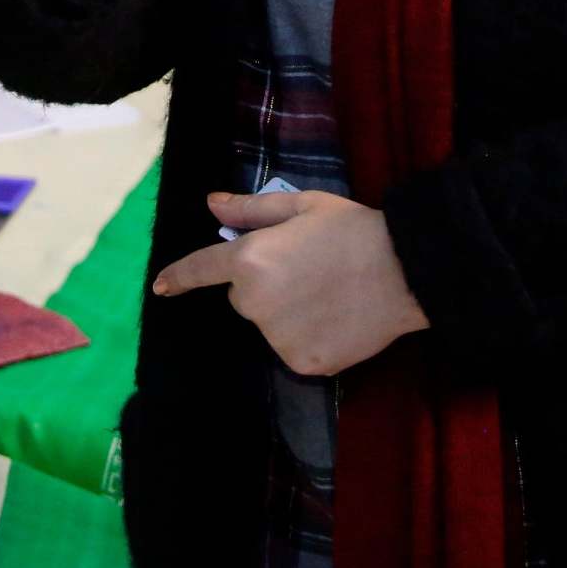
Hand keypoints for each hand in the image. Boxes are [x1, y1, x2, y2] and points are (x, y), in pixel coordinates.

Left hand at [151, 190, 428, 376]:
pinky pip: (291, 348)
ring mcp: (277, 338)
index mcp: (250, 259)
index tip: (160, 287)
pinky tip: (335, 318)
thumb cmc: (351, 229)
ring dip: (284, 312)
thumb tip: (212, 205)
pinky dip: (306, 337)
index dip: (179, 278)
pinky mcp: (302, 362)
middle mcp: (255, 303)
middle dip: (262, 284)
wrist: (406, 271)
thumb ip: (250, 209)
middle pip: (242, 298)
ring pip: (267, 325)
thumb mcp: (301, 206)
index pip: (202, 270)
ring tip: (327, 292)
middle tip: (306, 269)